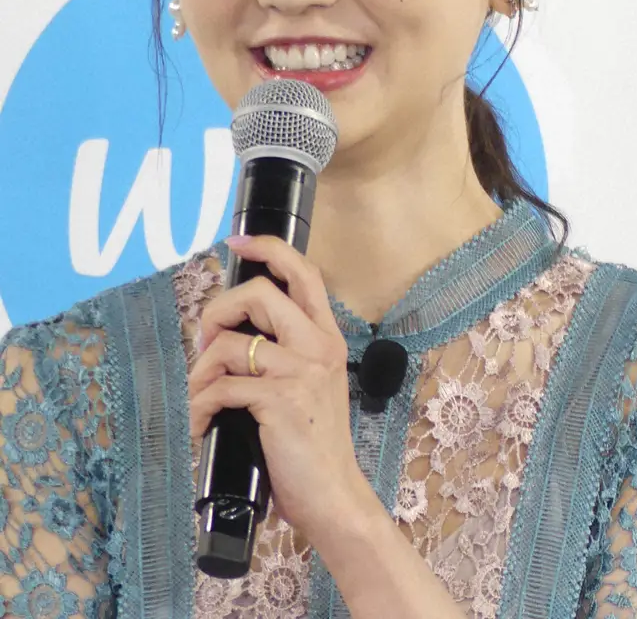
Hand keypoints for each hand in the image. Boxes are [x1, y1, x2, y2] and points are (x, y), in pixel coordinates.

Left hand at [188, 235, 367, 542]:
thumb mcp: (310, 387)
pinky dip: (200, 406)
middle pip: (260, 293)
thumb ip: (283, 356)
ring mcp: (301, 373)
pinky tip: (201, 424)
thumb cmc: (314, 446)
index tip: (238, 242)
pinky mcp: (281, 402)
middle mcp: (319, 347)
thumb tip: (229, 338)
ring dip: (200, 371)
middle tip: (205, 342)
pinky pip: (222, 388)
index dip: (269, 249)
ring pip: (231, 344)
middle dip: (218, 311)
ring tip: (198, 395)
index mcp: (327, 339)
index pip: (305, 273)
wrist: (334, 496)